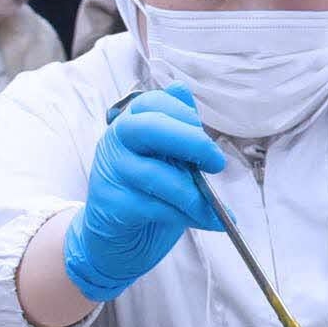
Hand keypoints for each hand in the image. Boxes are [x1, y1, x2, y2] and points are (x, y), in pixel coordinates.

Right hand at [61, 87, 224, 302]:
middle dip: (191, 143)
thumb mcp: (168, 157)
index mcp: (130, 123)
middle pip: (149, 128)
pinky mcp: (112, 205)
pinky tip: (207, 221)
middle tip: (216, 163)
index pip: (154, 102)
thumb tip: (181, 88)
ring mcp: (111, 173)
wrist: (119, 238)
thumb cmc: (150, 193)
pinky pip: (156, 207)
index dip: (185, 117)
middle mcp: (115, 141)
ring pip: (157, 175)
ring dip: (194, 194)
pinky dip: (187, 216)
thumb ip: (178, 127)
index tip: (207, 142)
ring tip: (216, 209)